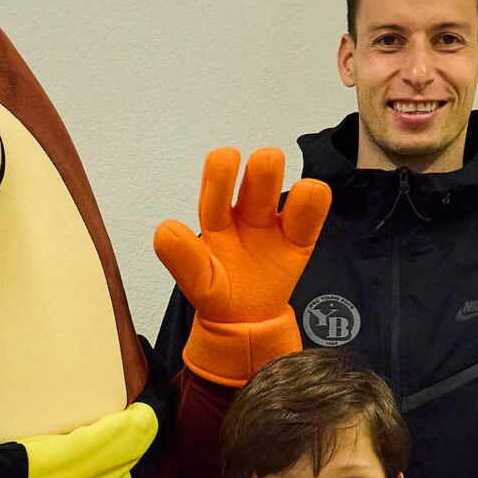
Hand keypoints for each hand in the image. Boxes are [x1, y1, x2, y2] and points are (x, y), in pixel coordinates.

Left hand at [153, 146, 332, 384]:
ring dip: (288, 184)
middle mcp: (245, 213)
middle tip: (266, 162)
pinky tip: (312, 194)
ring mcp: (273, 223)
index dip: (219, 174)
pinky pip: (309, 214)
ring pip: (280, 192)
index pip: (215, 193)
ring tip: (295, 183)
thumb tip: (164, 231)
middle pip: (255, 182)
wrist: (246, 322)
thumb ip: (182, 259)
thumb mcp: (198, 282)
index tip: (227, 156)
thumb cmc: (219, 293)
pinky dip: (313, 200)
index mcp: (215, 220)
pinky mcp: (299, 238)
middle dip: (262, 169)